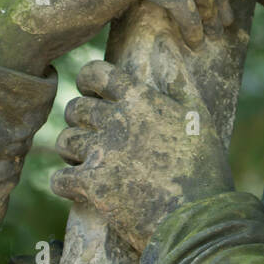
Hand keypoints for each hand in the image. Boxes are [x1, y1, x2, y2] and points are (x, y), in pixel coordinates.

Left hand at [51, 59, 232, 250]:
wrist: (198, 218)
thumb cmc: (204, 166)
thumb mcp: (198, 116)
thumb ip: (178, 80)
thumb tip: (166, 46)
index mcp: (141, 100)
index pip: (97, 73)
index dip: (88, 80)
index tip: (90, 91)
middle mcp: (117, 120)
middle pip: (76, 108)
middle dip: (81, 121)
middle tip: (92, 134)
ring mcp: (101, 153)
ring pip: (65, 142)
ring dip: (72, 152)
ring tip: (86, 161)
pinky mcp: (91, 186)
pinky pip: (58, 179)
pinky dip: (64, 184)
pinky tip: (77, 188)